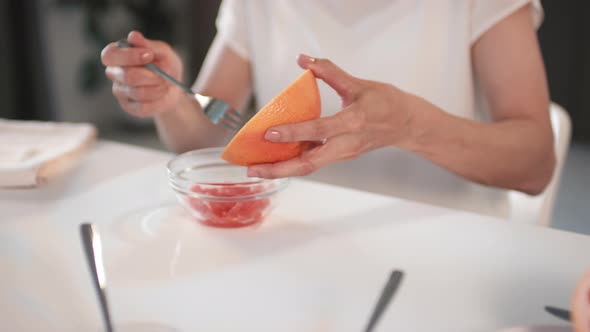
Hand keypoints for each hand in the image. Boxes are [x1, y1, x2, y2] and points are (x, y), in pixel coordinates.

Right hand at [101, 31, 183, 117]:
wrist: (175, 88)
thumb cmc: (165, 66)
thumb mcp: (162, 52)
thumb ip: (148, 45)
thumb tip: (133, 36)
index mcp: (117, 54)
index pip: (110, 55)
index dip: (129, 56)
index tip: (149, 55)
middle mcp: (114, 73)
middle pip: (127, 76)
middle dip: (152, 76)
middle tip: (163, 74)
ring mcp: (120, 91)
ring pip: (138, 92)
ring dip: (158, 88)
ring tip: (165, 84)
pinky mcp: (129, 107)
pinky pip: (143, 107)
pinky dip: (158, 100)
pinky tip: (161, 94)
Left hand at [248, 54, 415, 178]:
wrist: (406, 124)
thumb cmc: (386, 103)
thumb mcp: (359, 84)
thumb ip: (330, 72)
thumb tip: (304, 59)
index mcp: (353, 123)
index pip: (319, 130)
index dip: (294, 133)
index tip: (270, 133)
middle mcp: (346, 144)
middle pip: (308, 164)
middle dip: (279, 169)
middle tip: (252, 169)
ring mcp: (343, 154)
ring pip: (309, 167)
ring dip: (282, 170)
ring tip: (256, 169)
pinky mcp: (340, 156)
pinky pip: (313, 162)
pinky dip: (293, 162)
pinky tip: (275, 158)